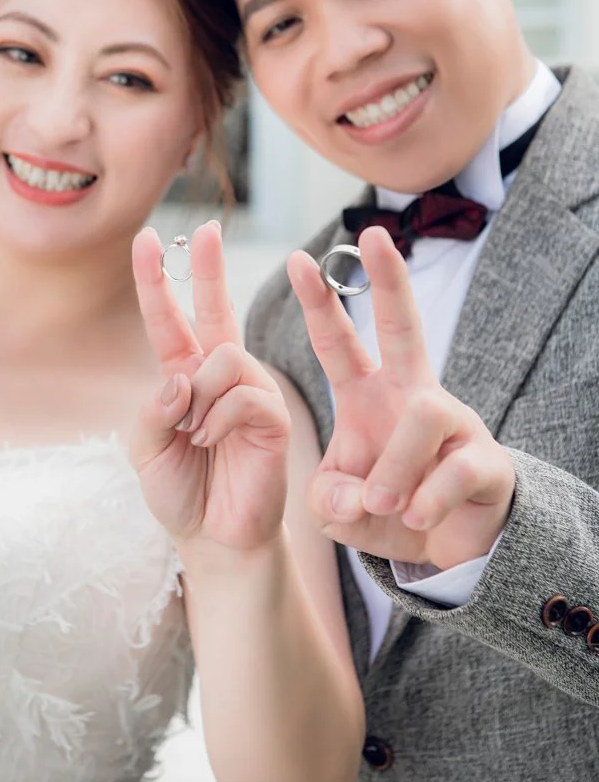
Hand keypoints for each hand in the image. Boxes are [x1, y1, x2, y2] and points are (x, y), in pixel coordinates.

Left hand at [130, 222, 289, 552]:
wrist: (213, 537)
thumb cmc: (180, 491)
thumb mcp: (143, 449)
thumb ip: (152, 408)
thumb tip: (182, 377)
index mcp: (184, 377)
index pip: (168, 319)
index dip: (156, 280)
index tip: (146, 239)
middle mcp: (219, 375)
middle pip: (216, 308)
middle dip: (209, 267)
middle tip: (208, 228)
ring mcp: (249, 390)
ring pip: (224, 356)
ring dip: (198, 398)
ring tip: (194, 435)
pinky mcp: (272, 413)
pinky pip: (242, 392)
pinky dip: (217, 418)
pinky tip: (212, 441)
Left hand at [289, 226, 514, 568]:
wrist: (447, 547)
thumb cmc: (386, 510)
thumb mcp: (339, 507)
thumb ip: (329, 496)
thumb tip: (355, 494)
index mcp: (366, 397)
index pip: (338, 343)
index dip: (318, 304)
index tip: (295, 259)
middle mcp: (410, 395)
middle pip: (403, 325)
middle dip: (389, 279)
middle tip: (374, 234)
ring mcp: (453, 423)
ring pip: (423, 414)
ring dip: (397, 468)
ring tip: (384, 504)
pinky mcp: (486, 460)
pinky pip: (455, 469)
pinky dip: (427, 501)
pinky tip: (416, 519)